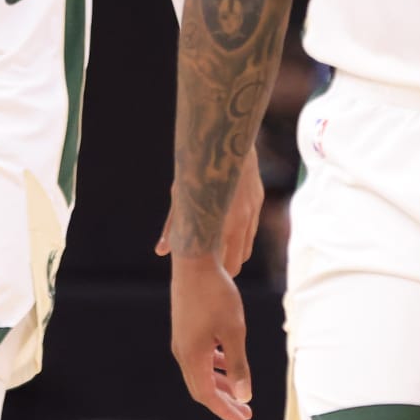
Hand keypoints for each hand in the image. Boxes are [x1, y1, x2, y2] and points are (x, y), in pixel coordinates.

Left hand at [157, 147, 264, 276]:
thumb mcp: (182, 198)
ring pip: (246, 249)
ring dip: (233, 256)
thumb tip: (161, 252)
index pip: (224, 264)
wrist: (227, 139)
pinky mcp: (258, 200)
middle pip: (237, 262)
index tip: (204, 280)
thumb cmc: (197, 169)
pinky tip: (227, 239)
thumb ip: (173, 227)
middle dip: (224, 271)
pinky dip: (240, 240)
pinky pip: (251, 231)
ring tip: (216, 261)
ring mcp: (252, 210)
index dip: (215, 275)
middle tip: (209, 275)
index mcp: (223, 222)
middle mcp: (241, 220)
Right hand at [169, 253, 252, 419]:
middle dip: (224, 402)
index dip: (226, 411)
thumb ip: (238, 365)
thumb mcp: (234, 331)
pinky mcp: (185, 329)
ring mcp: (181, 340)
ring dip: (220, 384)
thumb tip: (243, 396)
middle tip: (245, 413)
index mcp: (192, 356)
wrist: (194, 262)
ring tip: (239, 393)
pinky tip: (226, 362)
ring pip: (200, 373)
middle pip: (202, 388)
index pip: (207, 396)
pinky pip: (198, 358)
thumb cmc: (216, 294)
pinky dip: (213, 367)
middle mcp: (182, 351)